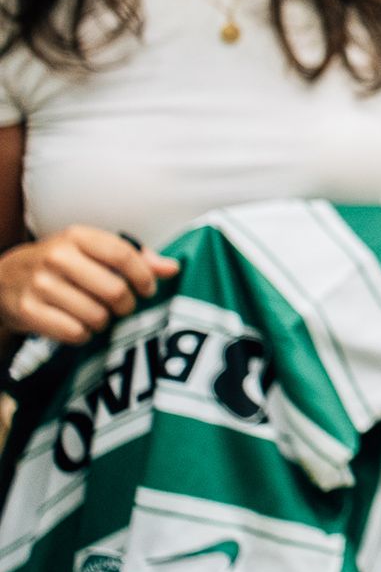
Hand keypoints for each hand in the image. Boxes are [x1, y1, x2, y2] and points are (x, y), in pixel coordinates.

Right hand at [0, 226, 177, 344]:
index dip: (143, 276)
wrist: (3, 278)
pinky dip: (83, 335)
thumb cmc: (61, 264)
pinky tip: (79, 326)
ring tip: (98, 315)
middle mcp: (57, 257)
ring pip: (96, 315)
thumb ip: (135, 257)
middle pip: (114, 290)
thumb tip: (173, 268)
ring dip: (104, 322)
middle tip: (123, 307)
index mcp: (77, 236)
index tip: (148, 290)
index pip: (123, 254)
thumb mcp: (92, 250)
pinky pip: (74, 332)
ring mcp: (39, 285)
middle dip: (126, 305)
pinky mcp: (27, 311)